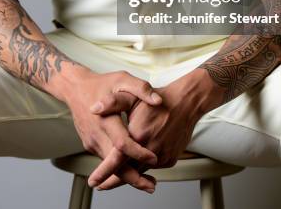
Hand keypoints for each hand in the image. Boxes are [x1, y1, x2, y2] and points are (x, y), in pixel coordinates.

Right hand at [62, 66, 162, 192]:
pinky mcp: (90, 145)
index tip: (154, 158)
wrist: (76, 88)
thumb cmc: (102, 83)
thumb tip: (158, 101)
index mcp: (106, 118)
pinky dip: (119, 168)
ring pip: (109, 166)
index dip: (138, 152)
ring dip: (127, 176)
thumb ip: (141, 88)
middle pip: (114, 163)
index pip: (122, 142)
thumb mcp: (123, 79)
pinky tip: (133, 169)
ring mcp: (92, 142)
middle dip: (134, 177)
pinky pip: (106, 160)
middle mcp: (97, 134)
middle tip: (152, 186)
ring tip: (148, 183)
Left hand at [87, 69, 210, 189]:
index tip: (94, 182)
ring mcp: (162, 156)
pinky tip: (140, 157)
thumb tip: (94, 109)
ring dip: (130, 172)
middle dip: (113, 180)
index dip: (103, 172)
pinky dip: (145, 165)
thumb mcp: (133, 96)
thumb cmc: (159, 98)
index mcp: (138, 134)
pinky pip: (154, 167)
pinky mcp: (170, 159)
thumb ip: (112, 103)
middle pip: (128, 171)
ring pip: (141, 170)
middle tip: (101, 184)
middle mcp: (151, 149)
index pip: (117, 160)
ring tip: (118, 172)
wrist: (186, 102)